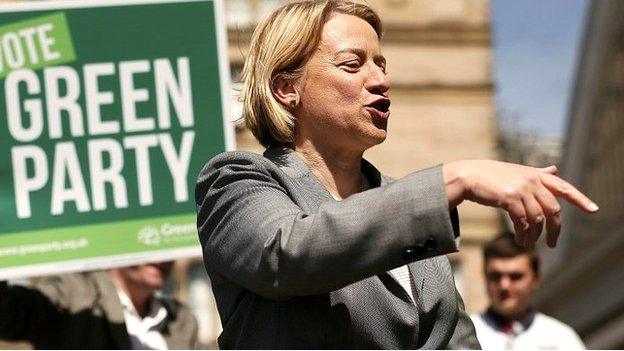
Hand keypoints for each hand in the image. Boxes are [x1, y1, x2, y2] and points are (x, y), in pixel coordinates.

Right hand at [443, 160, 597, 247]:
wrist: (468, 176)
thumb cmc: (491, 175)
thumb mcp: (517, 172)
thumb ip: (537, 173)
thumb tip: (554, 169)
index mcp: (536, 175)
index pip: (564, 187)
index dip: (580, 199)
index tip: (593, 210)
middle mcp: (532, 180)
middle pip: (553, 209)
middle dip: (554, 230)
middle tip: (551, 243)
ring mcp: (521, 188)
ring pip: (537, 219)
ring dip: (534, 235)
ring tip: (528, 244)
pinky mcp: (509, 198)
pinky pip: (522, 221)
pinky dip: (523, 234)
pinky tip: (520, 240)